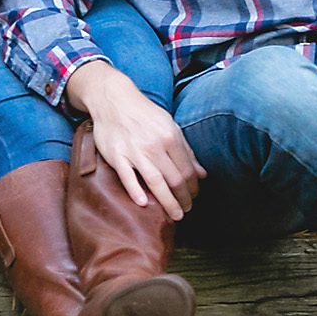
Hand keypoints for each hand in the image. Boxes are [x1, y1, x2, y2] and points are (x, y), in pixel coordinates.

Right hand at [65, 61, 204, 219]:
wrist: (114, 100)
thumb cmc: (144, 114)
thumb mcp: (170, 126)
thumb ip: (186, 150)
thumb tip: (202, 174)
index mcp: (170, 137)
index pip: (187, 169)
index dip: (193, 186)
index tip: (194, 196)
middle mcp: (155, 145)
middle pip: (175, 179)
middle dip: (184, 198)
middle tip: (186, 210)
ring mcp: (135, 151)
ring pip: (156, 182)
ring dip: (168, 202)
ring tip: (176, 215)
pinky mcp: (116, 155)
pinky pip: (127, 177)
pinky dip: (136, 191)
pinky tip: (144, 204)